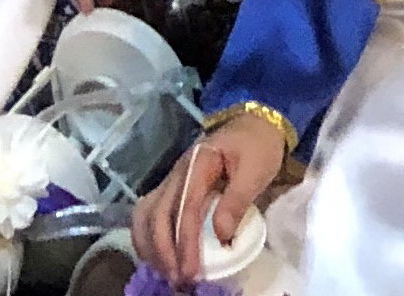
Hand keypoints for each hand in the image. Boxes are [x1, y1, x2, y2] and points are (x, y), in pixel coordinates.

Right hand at [134, 114, 287, 283]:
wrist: (254, 123)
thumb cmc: (258, 146)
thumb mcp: (256, 170)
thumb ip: (237, 200)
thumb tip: (222, 237)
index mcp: (197, 164)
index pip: (185, 209)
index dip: (185, 243)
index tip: (190, 272)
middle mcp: (177, 173)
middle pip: (157, 215)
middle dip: (164, 252)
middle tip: (178, 280)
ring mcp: (171, 180)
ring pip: (145, 215)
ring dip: (150, 247)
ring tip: (165, 273)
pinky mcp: (172, 189)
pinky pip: (149, 214)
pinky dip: (147, 238)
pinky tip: (157, 257)